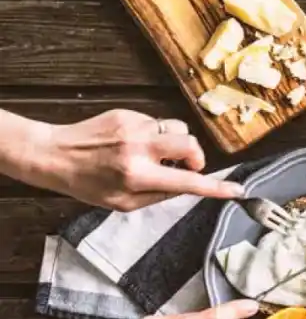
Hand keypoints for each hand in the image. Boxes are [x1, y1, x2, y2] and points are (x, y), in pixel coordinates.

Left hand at [22, 109, 242, 210]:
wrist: (55, 155)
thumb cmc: (88, 185)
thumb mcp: (124, 203)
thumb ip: (159, 195)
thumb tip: (188, 185)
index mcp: (138, 176)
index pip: (188, 182)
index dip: (216, 188)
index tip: (236, 190)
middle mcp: (138, 149)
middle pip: (190, 144)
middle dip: (196, 156)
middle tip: (186, 167)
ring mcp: (133, 128)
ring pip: (177, 129)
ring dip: (176, 143)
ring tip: (158, 154)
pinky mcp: (128, 114)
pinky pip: (156, 123)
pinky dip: (155, 135)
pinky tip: (135, 144)